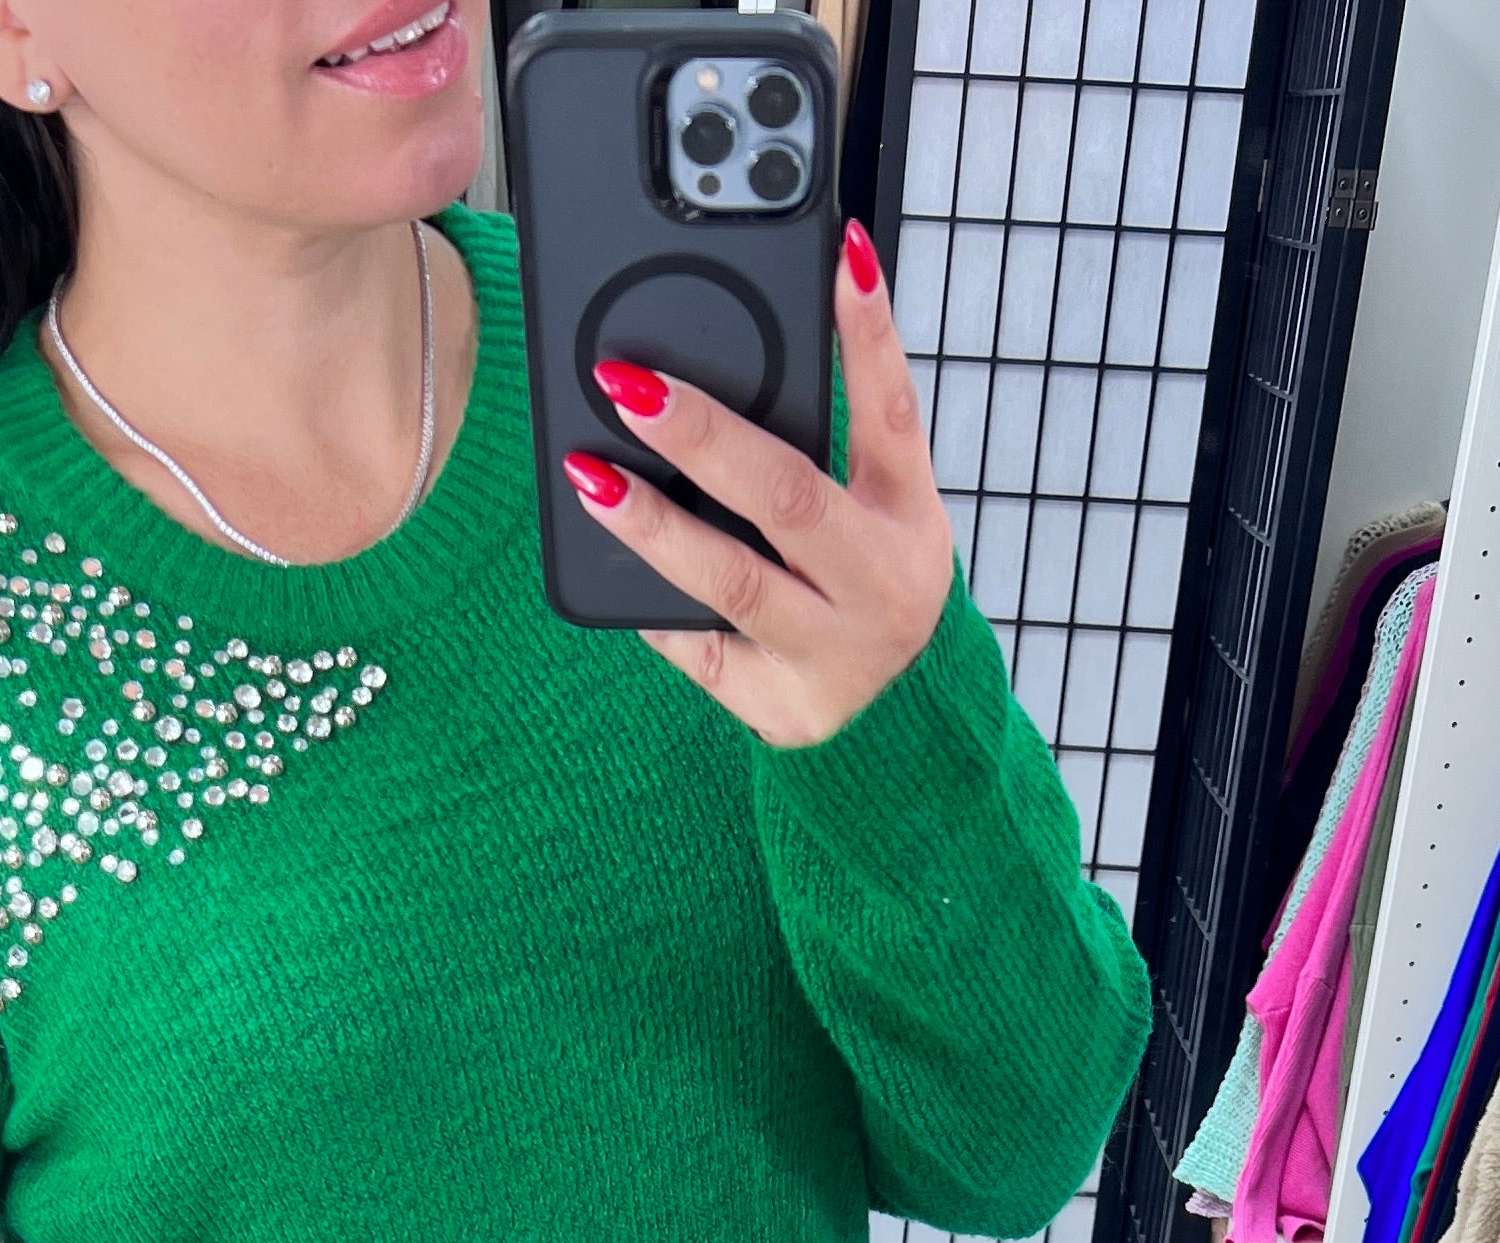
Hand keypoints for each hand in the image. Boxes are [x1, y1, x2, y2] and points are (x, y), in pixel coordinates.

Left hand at [561, 218, 956, 747]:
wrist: (895, 730)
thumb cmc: (865, 594)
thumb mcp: (877, 515)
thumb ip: (825, 447)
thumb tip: (736, 352)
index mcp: (908, 519)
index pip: (892, 414)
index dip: (869, 333)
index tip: (838, 256)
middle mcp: (878, 585)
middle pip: (789, 499)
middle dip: (705, 436)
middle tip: (628, 385)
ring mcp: (829, 653)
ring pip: (732, 584)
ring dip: (654, 525)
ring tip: (591, 476)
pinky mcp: (779, 706)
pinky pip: (699, 647)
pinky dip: (653, 604)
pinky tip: (609, 561)